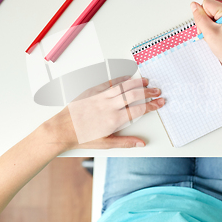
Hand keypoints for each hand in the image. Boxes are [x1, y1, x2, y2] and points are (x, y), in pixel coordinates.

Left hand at [41, 77, 163, 151]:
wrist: (61, 130)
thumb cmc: (81, 138)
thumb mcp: (105, 144)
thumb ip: (125, 142)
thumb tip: (141, 143)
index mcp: (113, 120)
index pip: (139, 110)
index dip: (152, 105)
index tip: (160, 102)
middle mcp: (108, 106)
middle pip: (134, 95)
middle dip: (148, 92)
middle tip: (157, 90)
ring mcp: (100, 97)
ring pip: (123, 86)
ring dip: (136, 83)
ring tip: (146, 81)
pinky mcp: (91, 92)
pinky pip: (108, 83)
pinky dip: (119, 79)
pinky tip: (127, 77)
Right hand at [191, 0, 221, 72]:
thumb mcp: (209, 32)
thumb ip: (200, 17)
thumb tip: (194, 6)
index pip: (206, 4)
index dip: (203, 16)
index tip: (208, 28)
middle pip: (209, 9)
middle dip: (205, 22)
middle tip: (210, 34)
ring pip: (211, 16)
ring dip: (208, 27)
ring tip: (214, 37)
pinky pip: (215, 22)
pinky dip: (213, 30)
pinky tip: (216, 37)